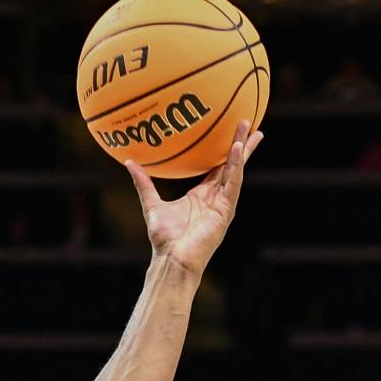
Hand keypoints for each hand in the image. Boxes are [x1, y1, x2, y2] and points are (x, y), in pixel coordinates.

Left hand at [127, 122, 262, 276]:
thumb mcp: (152, 204)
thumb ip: (143, 183)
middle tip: (247, 121)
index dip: (223, 150)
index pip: (217, 167)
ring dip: (243, 150)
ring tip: (251, 130)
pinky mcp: (226, 210)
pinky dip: (235, 167)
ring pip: (236, 170)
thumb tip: (129, 162)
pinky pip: (232, 183)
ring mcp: (223, 203)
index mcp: (201, 196)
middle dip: (240, 144)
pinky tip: (237, 150)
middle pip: (231, 164)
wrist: (173, 258)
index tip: (229, 132)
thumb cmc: (164, 238)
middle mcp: (215, 197)